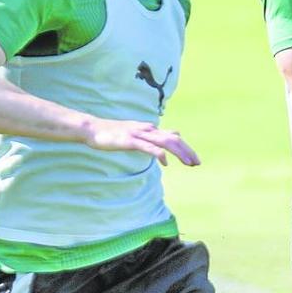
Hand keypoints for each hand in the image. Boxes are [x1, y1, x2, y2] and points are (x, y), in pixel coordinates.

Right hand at [84, 118, 200, 166]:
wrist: (94, 129)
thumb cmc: (114, 132)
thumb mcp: (138, 133)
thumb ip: (154, 135)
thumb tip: (172, 134)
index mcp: (150, 129)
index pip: (174, 137)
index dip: (186, 148)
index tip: (194, 160)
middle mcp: (148, 130)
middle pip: (174, 139)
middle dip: (187, 151)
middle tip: (197, 163)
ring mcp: (139, 134)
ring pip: (165, 142)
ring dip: (179, 152)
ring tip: (188, 163)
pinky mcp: (130, 140)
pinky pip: (147, 146)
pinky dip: (159, 153)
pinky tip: (165, 162)